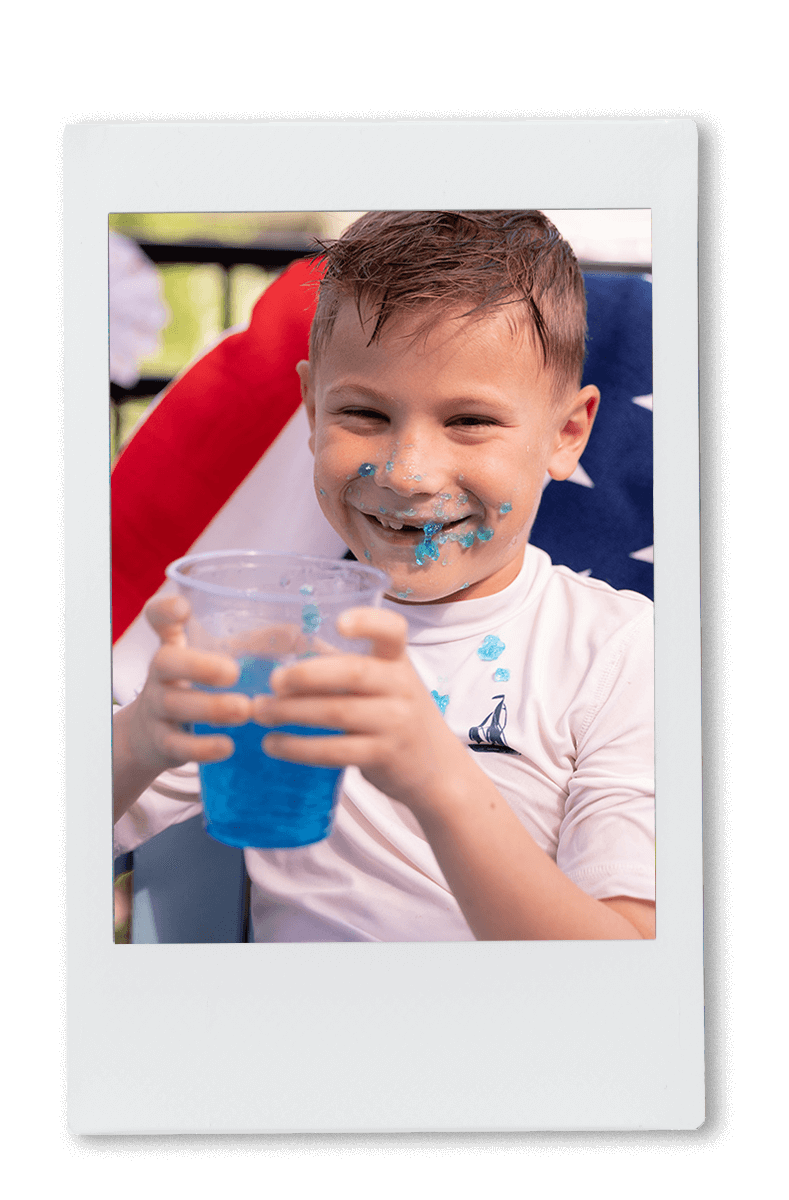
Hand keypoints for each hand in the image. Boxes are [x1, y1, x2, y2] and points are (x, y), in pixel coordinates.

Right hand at [123, 594, 253, 776]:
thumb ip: (249, 645)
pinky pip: (178, 745)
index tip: (184, 608)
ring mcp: (156, 708)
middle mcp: (160, 674)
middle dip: (198, 666)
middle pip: (165, 662)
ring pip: (174, 704)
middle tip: (233, 672)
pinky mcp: (161, 742)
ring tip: (244, 710)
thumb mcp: (215, 661)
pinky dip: (202, 747)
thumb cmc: (197, 687)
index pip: (158, 618)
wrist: (151, 736)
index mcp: (174, 645)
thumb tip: (297, 635)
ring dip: (210, 707)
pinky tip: (227, 747)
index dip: (165, 611)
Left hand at [252, 606, 471, 815]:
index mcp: (397, 660)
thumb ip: (342, 664)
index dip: (368, 622)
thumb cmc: (396, 715)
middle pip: (353, 673)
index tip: (339, 624)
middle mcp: (401, 687)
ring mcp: (395, 723)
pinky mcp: (383, 756)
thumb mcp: (383, 683)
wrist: (437, 770)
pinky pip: (334, 751)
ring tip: (259, 711)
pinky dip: (298, 747)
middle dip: (306, 674)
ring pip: (337, 712)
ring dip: (291, 712)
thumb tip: (282, 642)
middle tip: (272, 680)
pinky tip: (272, 744)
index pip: (393, 630)